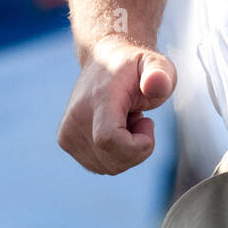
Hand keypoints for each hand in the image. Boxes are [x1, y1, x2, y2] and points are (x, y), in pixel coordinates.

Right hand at [57, 36, 176, 174]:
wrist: (105, 59)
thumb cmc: (136, 66)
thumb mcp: (157, 64)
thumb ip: (161, 74)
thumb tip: (157, 83)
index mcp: (99, 98)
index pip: (108, 139)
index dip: (137, 145)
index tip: (148, 122)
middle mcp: (76, 117)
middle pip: (112, 161)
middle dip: (137, 147)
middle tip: (139, 117)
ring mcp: (67, 132)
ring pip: (107, 168)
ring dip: (127, 150)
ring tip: (126, 119)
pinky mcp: (65, 141)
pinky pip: (100, 166)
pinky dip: (115, 153)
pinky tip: (116, 128)